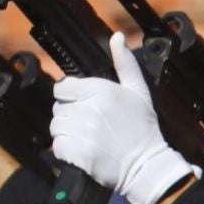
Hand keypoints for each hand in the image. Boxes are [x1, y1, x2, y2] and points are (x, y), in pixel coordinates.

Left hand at [49, 33, 196, 203]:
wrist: (147, 166)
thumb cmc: (142, 129)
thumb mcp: (138, 92)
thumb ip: (125, 63)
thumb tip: (117, 36)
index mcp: (101, 90)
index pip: (62, 88)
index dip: (72, 97)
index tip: (86, 107)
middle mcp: (90, 109)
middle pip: (59, 109)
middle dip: (72, 117)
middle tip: (92, 127)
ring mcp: (83, 132)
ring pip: (56, 128)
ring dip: (68, 135)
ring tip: (88, 140)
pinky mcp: (78, 153)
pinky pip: (58, 147)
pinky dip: (67, 152)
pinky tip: (84, 152)